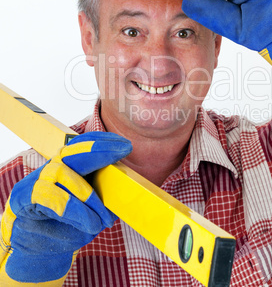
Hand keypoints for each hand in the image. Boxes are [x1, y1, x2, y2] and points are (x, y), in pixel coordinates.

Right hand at [0, 131, 131, 283]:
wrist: (40, 251)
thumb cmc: (70, 225)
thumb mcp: (93, 209)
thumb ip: (104, 194)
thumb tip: (127, 187)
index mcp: (68, 167)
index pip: (82, 146)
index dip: (103, 141)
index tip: (126, 144)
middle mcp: (51, 168)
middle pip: (72, 152)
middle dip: (100, 150)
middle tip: (125, 149)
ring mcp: (35, 180)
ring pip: (62, 174)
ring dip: (89, 197)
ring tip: (105, 220)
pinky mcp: (23, 198)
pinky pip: (51, 198)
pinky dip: (75, 211)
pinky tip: (91, 224)